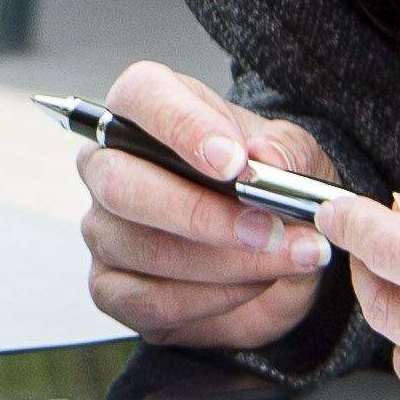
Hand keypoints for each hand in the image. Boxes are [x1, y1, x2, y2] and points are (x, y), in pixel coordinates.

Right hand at [76, 58, 343, 353]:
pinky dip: (212, 299)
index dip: (184, 127)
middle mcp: (110, 164)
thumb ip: (285, 151)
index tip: (234, 162)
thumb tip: (267, 160)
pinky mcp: (111, 288)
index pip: (141, 97)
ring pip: (145, 249)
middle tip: (268, 229)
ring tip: (281, 259)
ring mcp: (104, 229)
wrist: (275, 249)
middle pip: (121, 184)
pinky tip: (250, 286)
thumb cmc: (266, 187)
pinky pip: (150, 301)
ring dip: (226, 262)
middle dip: (202, 213)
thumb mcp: (294, 157)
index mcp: (147, 109)